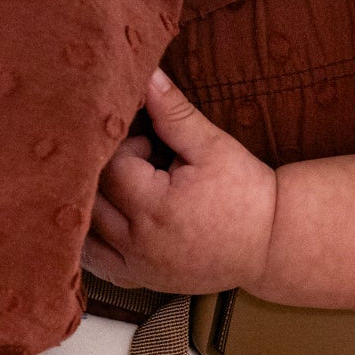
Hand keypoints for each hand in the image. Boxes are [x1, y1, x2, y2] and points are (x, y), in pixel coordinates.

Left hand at [83, 70, 276, 294]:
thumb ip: (174, 112)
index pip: (111, 167)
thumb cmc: (246, 192)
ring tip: (124, 189)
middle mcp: (138, 242)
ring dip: (91, 206)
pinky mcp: (138, 280)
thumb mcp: (213, 146)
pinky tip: (110, 221)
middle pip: (90, 199)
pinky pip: (94, 264)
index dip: (127, 148)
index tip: (152, 145)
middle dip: (107, 174)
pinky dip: (91, 241)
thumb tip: (146, 73)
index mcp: (156, 207)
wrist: (271, 241)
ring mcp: (136, 266)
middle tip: (139, 165)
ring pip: (83, 233)